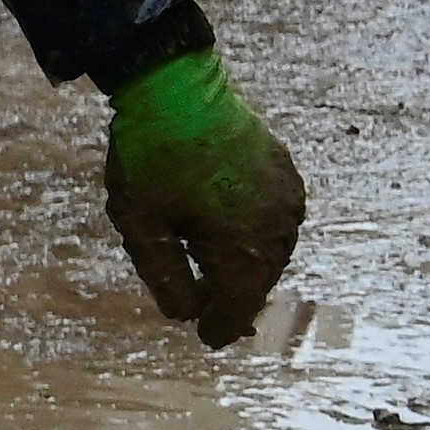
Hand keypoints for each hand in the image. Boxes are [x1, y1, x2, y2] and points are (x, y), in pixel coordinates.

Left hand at [103, 50, 302, 350]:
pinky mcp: (286, 173)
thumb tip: (184, 315)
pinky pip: (277, 220)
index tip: (209, 339)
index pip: (237, 304)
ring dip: (249, 266)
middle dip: (237, 298)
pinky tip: (237, 236)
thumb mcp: (143, 228)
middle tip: (215, 315)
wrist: (178, 89)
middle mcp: (277, 226)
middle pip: (258, 278)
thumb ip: (166, 277)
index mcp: (243, 246)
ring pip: (272, 250)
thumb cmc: (153, 160)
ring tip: (225, 278)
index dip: (221, 325)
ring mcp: (287, 197)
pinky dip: (258, 236)